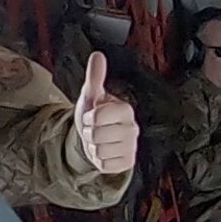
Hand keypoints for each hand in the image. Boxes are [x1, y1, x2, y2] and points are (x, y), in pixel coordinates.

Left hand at [75, 52, 138, 173]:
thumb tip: (97, 55)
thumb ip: (95, 77)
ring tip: (97, 141)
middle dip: (88, 133)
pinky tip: (103, 152)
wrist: (95, 137)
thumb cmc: (94, 114)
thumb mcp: (91, 96)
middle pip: (96, 135)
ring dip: (92, 148)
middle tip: (92, 129)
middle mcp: (132, 129)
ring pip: (100, 152)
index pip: (99, 116)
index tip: (91, 116)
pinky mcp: (127, 163)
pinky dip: (99, 161)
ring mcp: (131, 147)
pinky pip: (105, 165)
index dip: (88, 118)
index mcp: (125, 110)